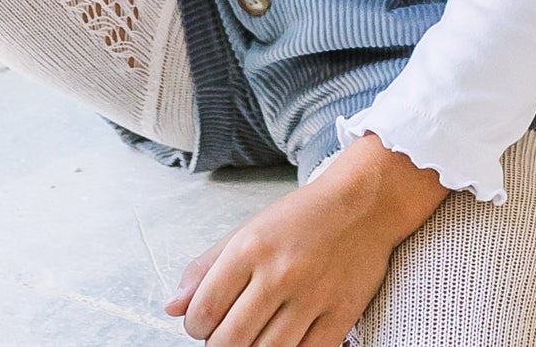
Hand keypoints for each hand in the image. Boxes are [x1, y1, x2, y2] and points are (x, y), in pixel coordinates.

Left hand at [164, 134, 449, 344]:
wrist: (363, 204)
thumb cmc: (303, 216)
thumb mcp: (248, 229)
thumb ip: (207, 267)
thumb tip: (173, 306)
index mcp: (251, 247)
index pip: (204, 310)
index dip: (195, 326)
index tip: (201, 323)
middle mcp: (279, 274)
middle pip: (229, 341)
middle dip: (218, 344)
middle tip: (224, 333)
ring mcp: (312, 298)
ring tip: (251, 336)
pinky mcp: (340, 317)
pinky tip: (279, 341)